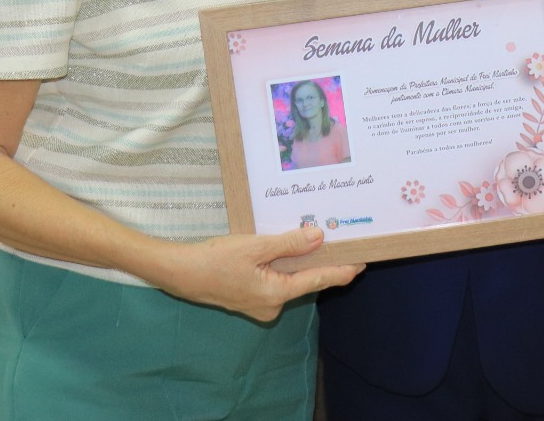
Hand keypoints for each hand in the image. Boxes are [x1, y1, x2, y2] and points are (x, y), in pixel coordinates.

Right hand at [146, 226, 362, 322]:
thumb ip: (289, 243)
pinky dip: (282, 267)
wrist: (181, 273)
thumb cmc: (216, 259)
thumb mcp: (256, 246)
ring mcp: (261, 305)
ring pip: (288, 280)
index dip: (341, 271)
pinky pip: (275, 281)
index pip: (318, 280)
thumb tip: (319, 238)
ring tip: (312, 240)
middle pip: (304, 280)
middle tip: (339, 242)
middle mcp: (272, 305)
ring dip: (298, 263)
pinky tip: (283, 250)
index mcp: (277, 294)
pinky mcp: (250, 299)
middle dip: (320, 262)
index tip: (362, 264)